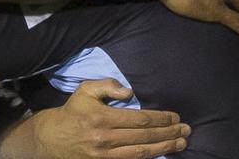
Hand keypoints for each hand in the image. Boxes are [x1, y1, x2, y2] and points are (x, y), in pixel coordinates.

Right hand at [34, 79, 189, 158]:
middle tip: (186, 130)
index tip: (175, 117)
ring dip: (164, 148)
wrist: (52, 139)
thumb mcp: (85, 90)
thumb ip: (108, 86)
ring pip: (141, 153)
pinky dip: (148, 158)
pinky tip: (161, 154)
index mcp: (102, 118)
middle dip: (169, 133)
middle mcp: (105, 139)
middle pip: (144, 137)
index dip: (160, 118)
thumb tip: (130, 92)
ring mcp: (105, 156)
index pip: (139, 119)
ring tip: (181, 143)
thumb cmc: (73, 111)